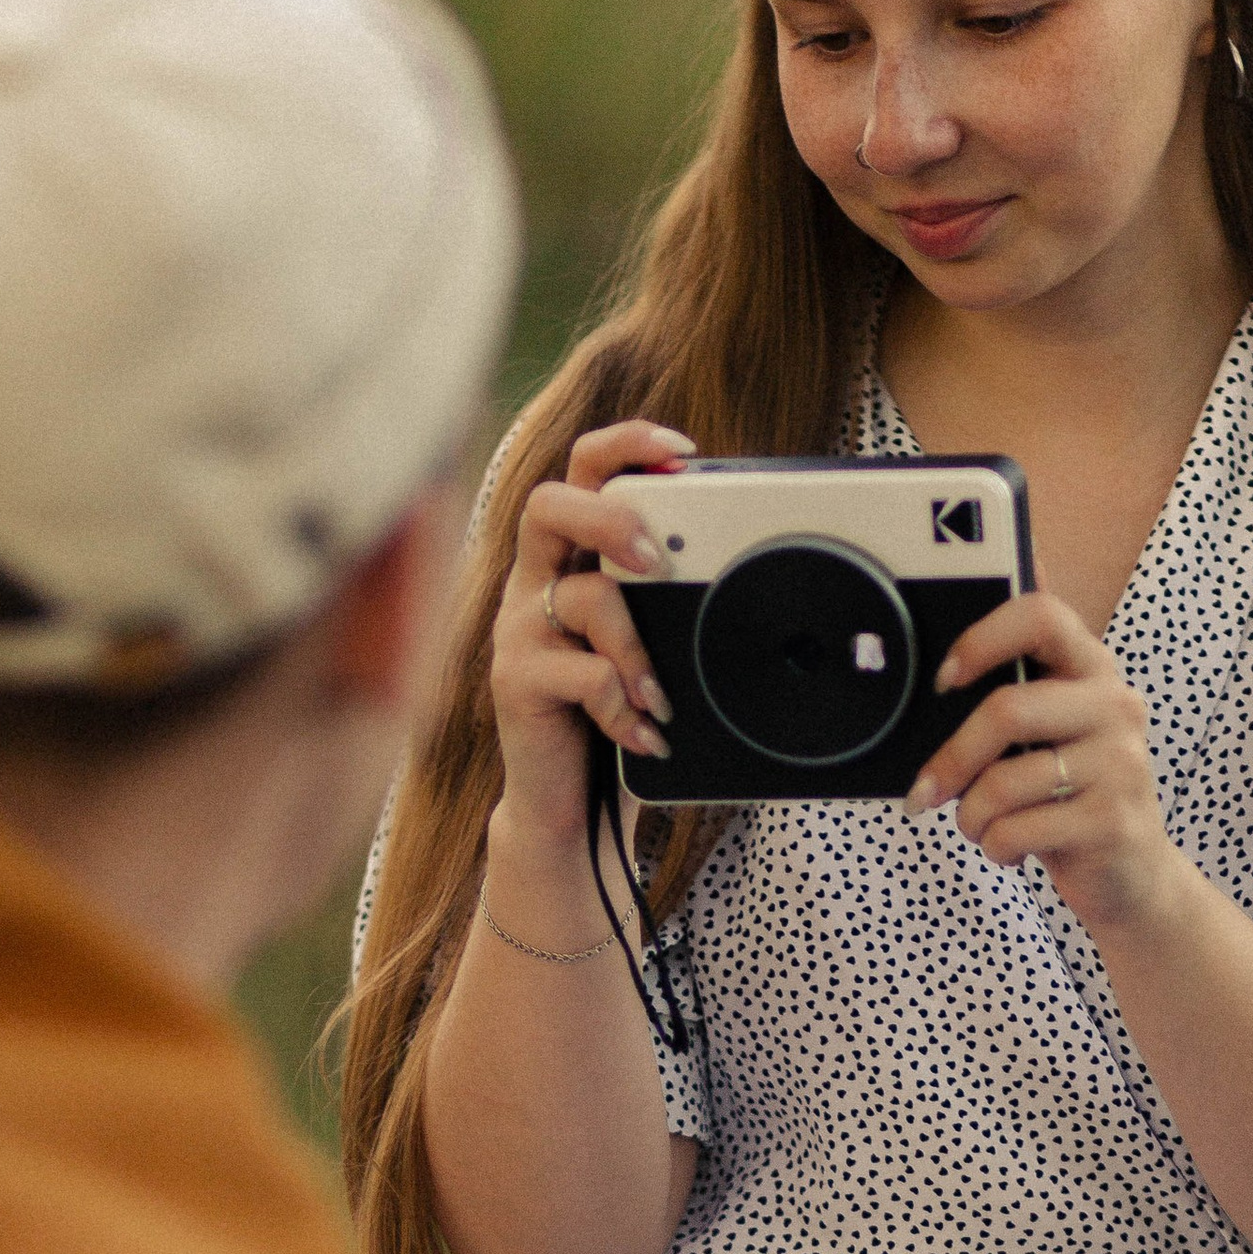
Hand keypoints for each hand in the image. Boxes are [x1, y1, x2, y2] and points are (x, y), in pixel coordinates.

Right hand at [489, 424, 686, 854]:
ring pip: (585, 599)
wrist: (566, 807)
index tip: (681, 452)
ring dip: (638, 646)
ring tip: (663, 693)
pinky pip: (584, 676)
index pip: (582, 474)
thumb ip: (666, 603)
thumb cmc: (613, 716)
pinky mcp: (514, 681)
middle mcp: (535, 583)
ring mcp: (519, 631)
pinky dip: (626, 707)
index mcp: (568, 560)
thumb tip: (738, 566)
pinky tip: (646, 735)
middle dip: (612, 519)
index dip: (625, 447)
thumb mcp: (648, 646)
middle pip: (550, 505)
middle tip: (658, 560)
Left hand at [905, 587, 1181, 941]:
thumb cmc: (1069, 797)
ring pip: (1002, 783)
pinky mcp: (1111, 822)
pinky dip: (994, 847)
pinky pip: (1015, 830)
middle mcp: (1115, 706)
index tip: (944, 679)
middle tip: (925, 790)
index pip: (1040, 617)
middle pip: (1007, 710)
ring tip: (978, 826)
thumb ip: (1013, 696)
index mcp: (1093, 670)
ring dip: (970, 816)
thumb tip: (942, 666)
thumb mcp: (1048, 738)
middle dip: (952, 759)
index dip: (981, 641)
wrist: (1135, 875)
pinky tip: (1009, 849)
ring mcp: (1120, 764)